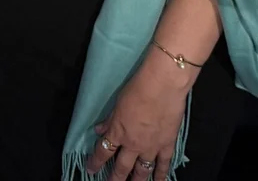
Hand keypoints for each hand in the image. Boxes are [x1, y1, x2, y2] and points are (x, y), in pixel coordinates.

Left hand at [86, 48, 194, 180]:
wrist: (163, 85)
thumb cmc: (138, 88)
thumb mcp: (118, 103)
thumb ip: (110, 119)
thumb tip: (99, 129)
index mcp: (118, 132)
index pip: (103, 152)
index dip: (95, 162)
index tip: (90, 169)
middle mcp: (133, 144)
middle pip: (122, 167)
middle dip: (114, 178)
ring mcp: (151, 147)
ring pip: (142, 171)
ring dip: (137, 180)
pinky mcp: (167, 144)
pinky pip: (163, 164)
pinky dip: (161, 174)